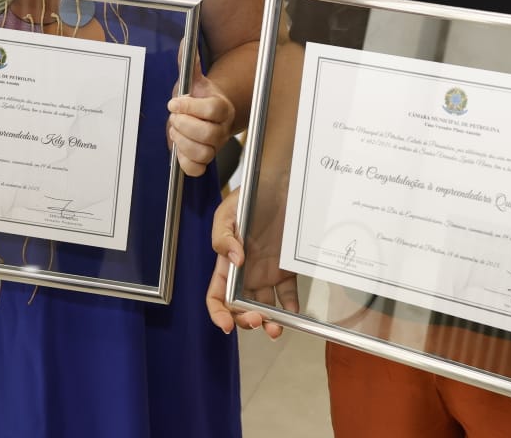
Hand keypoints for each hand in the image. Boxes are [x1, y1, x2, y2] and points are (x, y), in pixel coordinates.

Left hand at [168, 66, 235, 177]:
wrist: (203, 114)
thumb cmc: (198, 97)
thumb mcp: (193, 80)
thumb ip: (189, 63)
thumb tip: (184, 43)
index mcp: (222, 108)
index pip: (212, 110)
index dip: (190, 107)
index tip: (174, 102)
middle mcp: (222, 129)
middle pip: (208, 134)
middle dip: (184, 125)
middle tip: (175, 117)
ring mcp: (215, 147)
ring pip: (204, 153)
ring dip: (182, 142)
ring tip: (176, 131)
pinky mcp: (205, 160)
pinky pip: (197, 169)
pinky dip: (184, 161)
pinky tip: (179, 147)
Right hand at [206, 187, 297, 337]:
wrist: (283, 183)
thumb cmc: (252, 195)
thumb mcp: (229, 211)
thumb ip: (224, 238)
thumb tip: (235, 261)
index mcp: (226, 263)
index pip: (217, 296)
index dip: (218, 313)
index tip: (227, 325)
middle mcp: (245, 273)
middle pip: (241, 308)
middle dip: (246, 320)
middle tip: (257, 319)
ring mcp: (266, 273)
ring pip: (265, 307)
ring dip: (269, 322)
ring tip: (276, 328)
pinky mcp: (286, 270)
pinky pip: (288, 296)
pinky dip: (290, 309)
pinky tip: (293, 314)